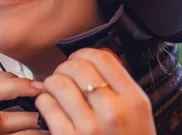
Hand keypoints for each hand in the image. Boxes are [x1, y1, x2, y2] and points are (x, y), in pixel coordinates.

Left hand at [35, 48, 156, 134]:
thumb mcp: (137, 112)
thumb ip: (120, 83)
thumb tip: (96, 55)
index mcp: (133, 100)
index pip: (102, 57)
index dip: (84, 53)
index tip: (79, 60)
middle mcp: (112, 112)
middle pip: (77, 67)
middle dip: (65, 67)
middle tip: (64, 75)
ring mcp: (89, 128)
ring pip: (57, 83)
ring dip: (51, 83)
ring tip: (55, 91)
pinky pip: (46, 105)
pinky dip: (43, 103)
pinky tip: (50, 108)